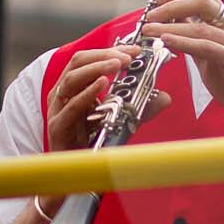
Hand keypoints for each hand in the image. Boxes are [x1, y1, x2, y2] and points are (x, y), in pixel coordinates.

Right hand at [44, 44, 168, 152]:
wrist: (77, 174)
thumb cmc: (93, 144)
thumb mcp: (121, 120)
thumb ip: (141, 108)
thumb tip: (165, 97)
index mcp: (75, 88)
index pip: (90, 59)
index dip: (111, 50)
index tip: (136, 49)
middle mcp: (63, 94)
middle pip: (78, 62)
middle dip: (105, 54)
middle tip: (129, 55)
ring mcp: (58, 110)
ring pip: (72, 78)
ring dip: (97, 68)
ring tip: (118, 64)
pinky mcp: (58, 127)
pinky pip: (72, 106)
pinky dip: (88, 93)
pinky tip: (103, 84)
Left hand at [139, 0, 223, 133]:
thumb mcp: (210, 58)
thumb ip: (195, 41)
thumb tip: (175, 25)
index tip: (158, 0)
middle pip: (203, 2)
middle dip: (172, 5)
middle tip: (151, 15)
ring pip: (201, 27)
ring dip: (170, 26)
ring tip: (150, 30)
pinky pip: (206, 47)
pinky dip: (183, 42)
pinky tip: (167, 41)